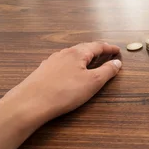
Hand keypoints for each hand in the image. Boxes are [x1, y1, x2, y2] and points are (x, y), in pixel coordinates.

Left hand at [3, 42, 121, 125]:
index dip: (109, 48)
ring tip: (90, 61)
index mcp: (78, 53)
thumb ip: (107, 71)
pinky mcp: (43, 71)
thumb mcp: (92, 82)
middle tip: (106, 53)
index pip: (97, 46)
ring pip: (71, 55)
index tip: (118, 50)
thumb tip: (117, 62)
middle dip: (96, 50)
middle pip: (83, 48)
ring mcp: (52, 61)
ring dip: (83, 56)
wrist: (30, 102)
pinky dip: (72, 64)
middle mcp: (64, 53)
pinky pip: (62, 63)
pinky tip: (70, 71)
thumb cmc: (65, 91)